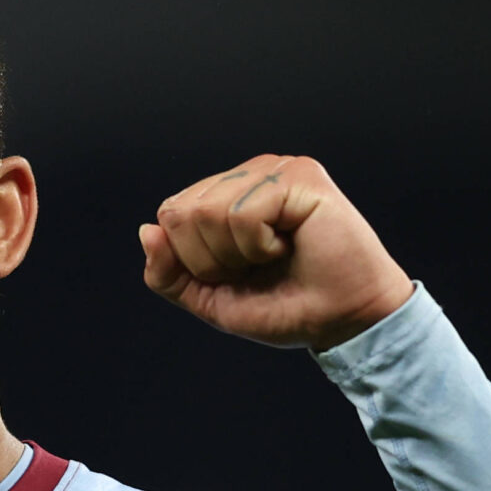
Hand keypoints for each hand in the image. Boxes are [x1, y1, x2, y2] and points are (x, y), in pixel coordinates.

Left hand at [139, 157, 413, 351]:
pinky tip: (289, 245)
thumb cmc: (286, 306)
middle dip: (209, 259)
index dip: (192, 260)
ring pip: (208, 211)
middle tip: (255, 266)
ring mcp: (274, 170)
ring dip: (236, 253)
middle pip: (181, 212)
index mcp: (225, 195)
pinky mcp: (299, 176)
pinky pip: (242, 213)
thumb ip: (170, 273)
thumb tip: (148, 231)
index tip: (235, 273)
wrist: (342, 320)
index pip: (171, 214)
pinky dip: (260, 246)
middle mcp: (248, 174)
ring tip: (274, 256)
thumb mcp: (212, 299)